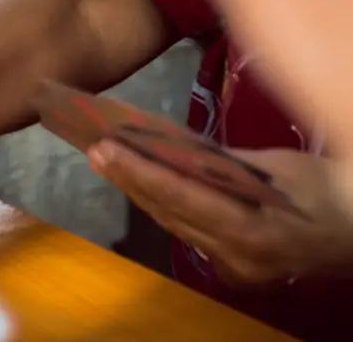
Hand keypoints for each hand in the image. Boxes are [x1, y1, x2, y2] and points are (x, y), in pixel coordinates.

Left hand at [89, 143, 352, 285]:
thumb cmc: (322, 187)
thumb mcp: (275, 165)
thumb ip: (221, 162)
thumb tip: (168, 146)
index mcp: (252, 231)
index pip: (181, 198)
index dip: (138, 172)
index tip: (104, 148)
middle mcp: (237, 258)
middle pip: (171, 214)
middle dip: (130, 180)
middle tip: (94, 149)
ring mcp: (236, 269)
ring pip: (175, 225)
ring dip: (141, 193)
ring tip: (107, 161)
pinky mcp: (236, 271)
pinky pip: (190, 234)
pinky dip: (166, 207)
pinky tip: (141, 183)